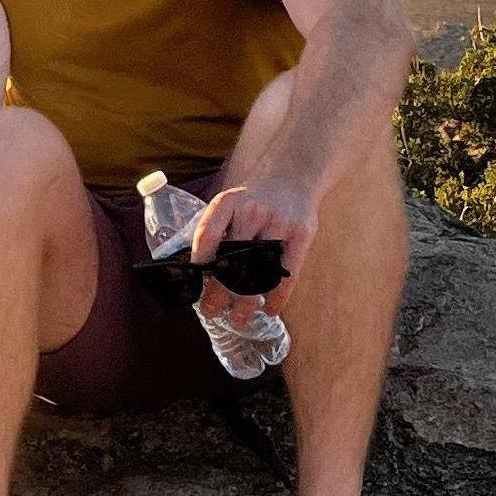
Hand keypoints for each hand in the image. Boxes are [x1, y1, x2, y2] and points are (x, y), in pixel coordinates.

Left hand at [190, 168, 318, 317]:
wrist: (293, 176)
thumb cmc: (255, 199)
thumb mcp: (231, 202)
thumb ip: (217, 229)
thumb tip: (199, 270)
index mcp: (229, 201)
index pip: (208, 233)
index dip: (199, 262)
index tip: (193, 284)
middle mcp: (253, 211)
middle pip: (233, 260)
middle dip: (219, 292)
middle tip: (210, 311)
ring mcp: (279, 222)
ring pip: (259, 271)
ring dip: (246, 301)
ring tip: (238, 319)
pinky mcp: (301, 234)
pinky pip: (288, 274)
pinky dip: (278, 297)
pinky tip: (270, 310)